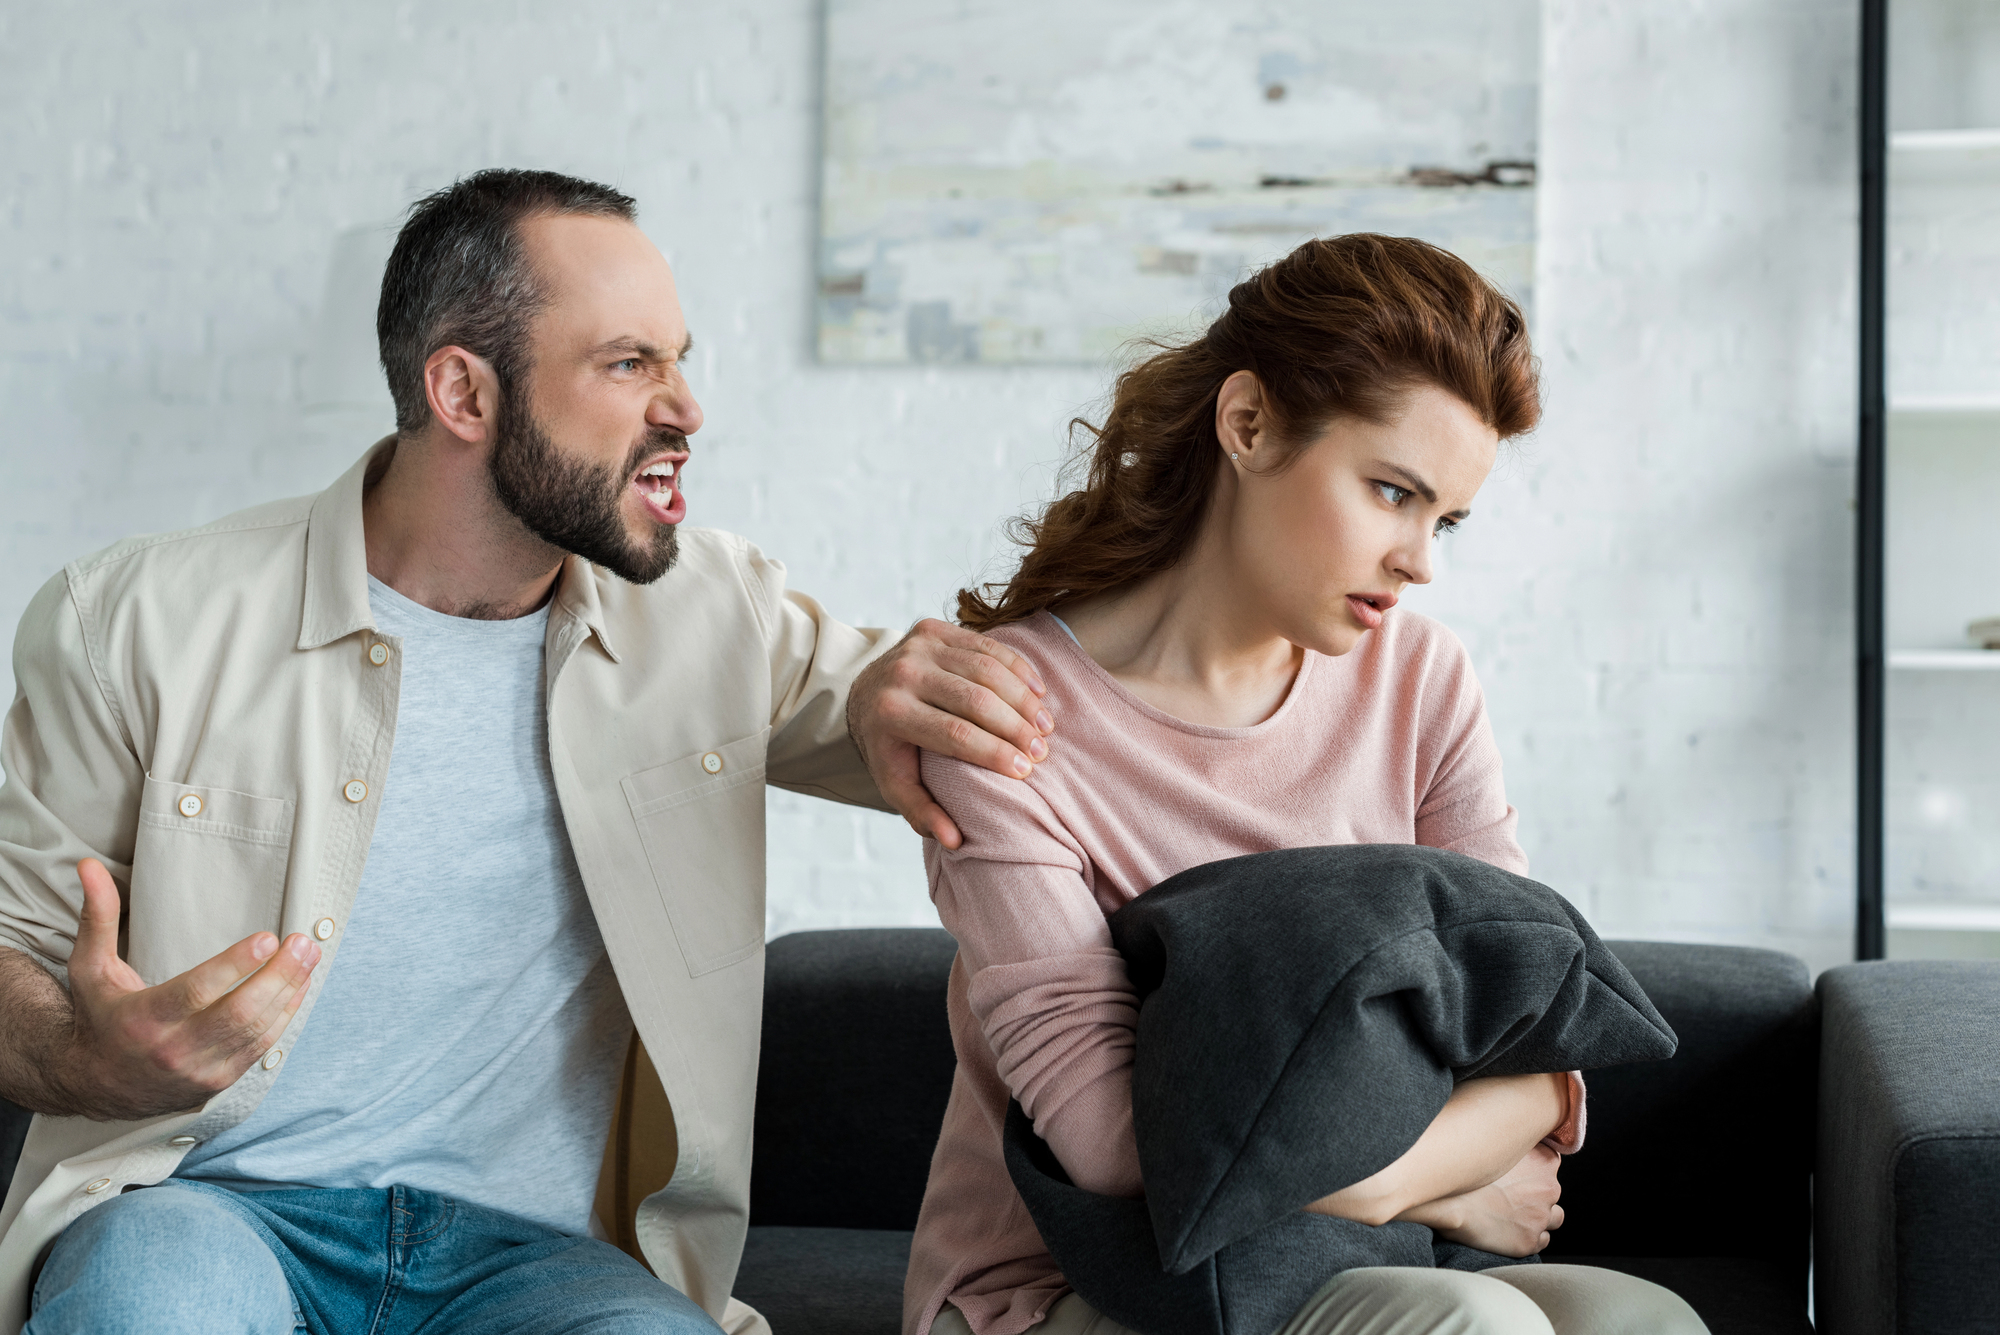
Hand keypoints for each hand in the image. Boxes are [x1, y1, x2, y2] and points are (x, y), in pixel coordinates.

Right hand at [56, 858, 321, 1120]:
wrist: (95, 1083)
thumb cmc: (99, 1015)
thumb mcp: (90, 967)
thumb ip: (97, 917)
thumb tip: (89, 866)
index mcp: (142, 1019)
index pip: (195, 992)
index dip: (234, 966)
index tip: (267, 938)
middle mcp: (172, 1050)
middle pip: (238, 1013)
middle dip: (278, 976)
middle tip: (302, 942)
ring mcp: (199, 1070)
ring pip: (256, 1031)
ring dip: (289, 990)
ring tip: (308, 954)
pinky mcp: (218, 1082)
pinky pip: (261, 1048)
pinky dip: (285, 1014)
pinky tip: (298, 985)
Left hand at [847, 618, 1052, 848]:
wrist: (865, 692)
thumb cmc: (889, 746)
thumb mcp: (894, 783)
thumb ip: (921, 812)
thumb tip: (954, 841)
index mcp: (890, 713)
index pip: (954, 735)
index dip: (994, 753)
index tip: (1025, 773)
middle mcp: (902, 674)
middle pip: (974, 699)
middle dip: (1015, 727)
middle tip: (1042, 752)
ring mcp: (918, 645)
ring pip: (985, 668)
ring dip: (1023, 698)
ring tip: (1046, 726)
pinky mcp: (933, 628)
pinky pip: (986, 645)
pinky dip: (1017, 668)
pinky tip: (1038, 693)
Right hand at [1409, 1144, 1564, 1256]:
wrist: (1448, 1200)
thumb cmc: (1465, 1168)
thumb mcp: (1496, 1144)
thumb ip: (1513, 1142)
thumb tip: (1514, 1137)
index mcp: (1545, 1161)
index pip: (1551, 1163)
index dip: (1534, 1169)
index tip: (1519, 1173)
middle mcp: (1549, 1188)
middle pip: (1552, 1191)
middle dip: (1535, 1194)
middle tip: (1508, 1194)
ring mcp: (1541, 1216)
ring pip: (1553, 1218)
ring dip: (1538, 1216)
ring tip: (1512, 1214)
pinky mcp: (1530, 1241)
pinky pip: (1541, 1240)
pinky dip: (1529, 1236)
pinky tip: (1509, 1230)